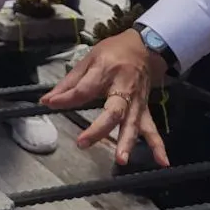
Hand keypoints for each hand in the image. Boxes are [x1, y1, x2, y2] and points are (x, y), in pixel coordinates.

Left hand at [41, 29, 169, 166]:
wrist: (145, 47)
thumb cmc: (113, 52)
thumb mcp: (89, 58)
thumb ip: (70, 81)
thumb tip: (48, 99)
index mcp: (105, 71)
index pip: (85, 89)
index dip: (66, 98)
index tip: (49, 103)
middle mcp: (123, 88)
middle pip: (113, 111)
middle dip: (99, 129)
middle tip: (82, 143)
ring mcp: (136, 101)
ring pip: (132, 123)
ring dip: (127, 142)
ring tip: (121, 159)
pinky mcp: (145, 109)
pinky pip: (152, 128)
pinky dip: (158, 145)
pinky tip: (162, 162)